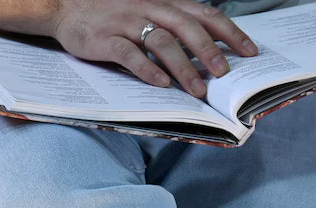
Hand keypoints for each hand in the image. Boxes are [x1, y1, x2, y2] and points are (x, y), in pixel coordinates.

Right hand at [50, 0, 258, 96]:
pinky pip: (130, 55)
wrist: (66, 7)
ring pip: (162, 43)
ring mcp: (127, 23)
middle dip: (209, 51)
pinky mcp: (106, 39)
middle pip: (187, 27)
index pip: (205, 14)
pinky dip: (147, 70)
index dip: (230, 31)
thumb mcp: (148, 10)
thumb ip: (175, 26)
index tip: (250, 51)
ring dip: (183, 67)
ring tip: (198, 90)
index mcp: (165, 2)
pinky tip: (160, 85)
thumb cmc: (113, 13)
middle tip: (225, 74)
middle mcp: (149, 8)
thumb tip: (208, 52)